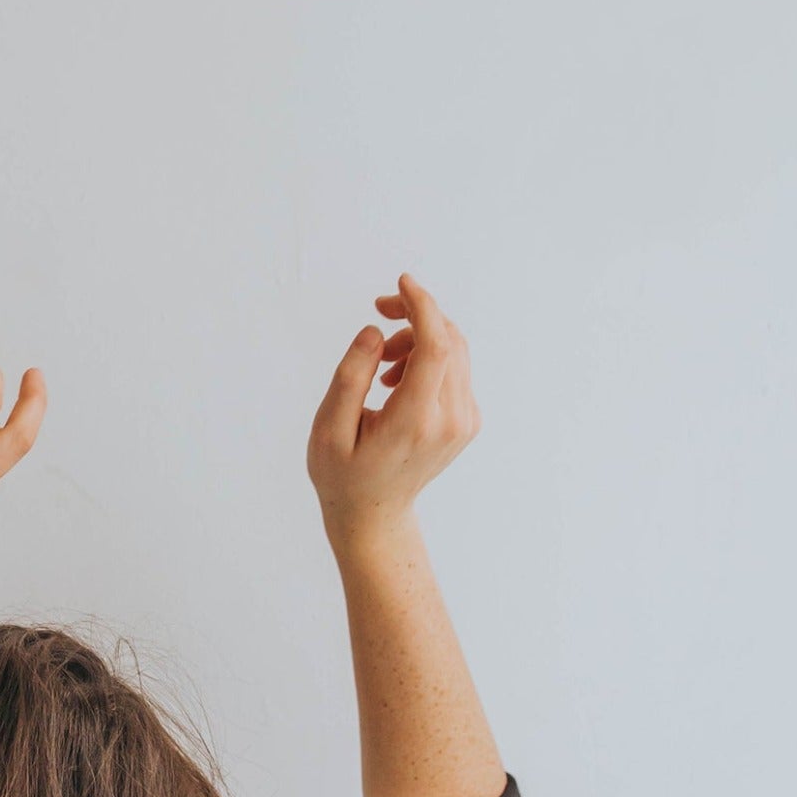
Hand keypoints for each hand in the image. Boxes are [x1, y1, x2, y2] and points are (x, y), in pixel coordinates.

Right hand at [307, 272, 479, 545]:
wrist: (375, 513)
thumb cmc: (343, 472)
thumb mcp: (329, 428)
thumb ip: (351, 376)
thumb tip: (374, 332)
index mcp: (415, 422)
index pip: (436, 348)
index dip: (422, 307)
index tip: (401, 283)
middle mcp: (450, 420)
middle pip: (449, 341)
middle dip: (415, 314)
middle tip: (378, 312)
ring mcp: (464, 422)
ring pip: (454, 350)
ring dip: (418, 337)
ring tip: (379, 361)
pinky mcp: (467, 420)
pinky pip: (455, 367)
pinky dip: (427, 356)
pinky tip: (395, 378)